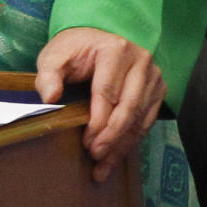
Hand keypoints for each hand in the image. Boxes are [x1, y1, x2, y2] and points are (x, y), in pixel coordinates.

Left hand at [35, 27, 165, 183]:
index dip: (98, 121)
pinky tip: (116, 156)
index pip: (108, 92)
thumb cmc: (74, 50)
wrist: (95, 40)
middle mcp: (140, 61)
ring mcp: (153, 76)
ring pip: (140, 118)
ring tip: (104, 166)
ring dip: (122, 145)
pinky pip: (147, 121)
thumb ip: (48, 75)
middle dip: (112, 136)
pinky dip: (132, 141)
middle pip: (128, 107)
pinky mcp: (157, 90)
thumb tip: (50, 98)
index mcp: (115, 49)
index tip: (87, 143)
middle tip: (95, 155)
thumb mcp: (55, 56)